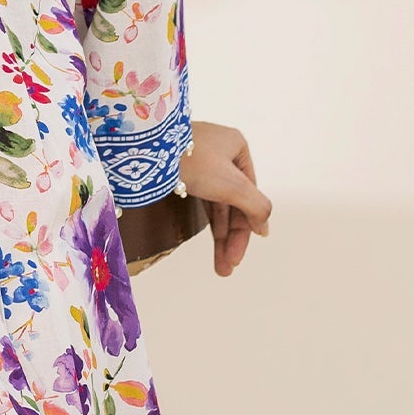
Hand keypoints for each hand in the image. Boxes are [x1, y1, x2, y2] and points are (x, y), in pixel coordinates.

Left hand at [178, 120, 271, 277]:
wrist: (149, 149)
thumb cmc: (194, 160)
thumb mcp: (234, 185)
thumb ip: (257, 207)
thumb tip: (264, 227)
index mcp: (236, 146)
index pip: (250, 193)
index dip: (248, 225)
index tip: (242, 252)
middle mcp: (220, 152)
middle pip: (233, 202)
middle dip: (232, 237)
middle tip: (229, 265)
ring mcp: (200, 160)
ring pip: (217, 203)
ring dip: (221, 236)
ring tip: (222, 267)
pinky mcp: (182, 169)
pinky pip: (202, 199)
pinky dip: (208, 222)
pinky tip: (214, 241)